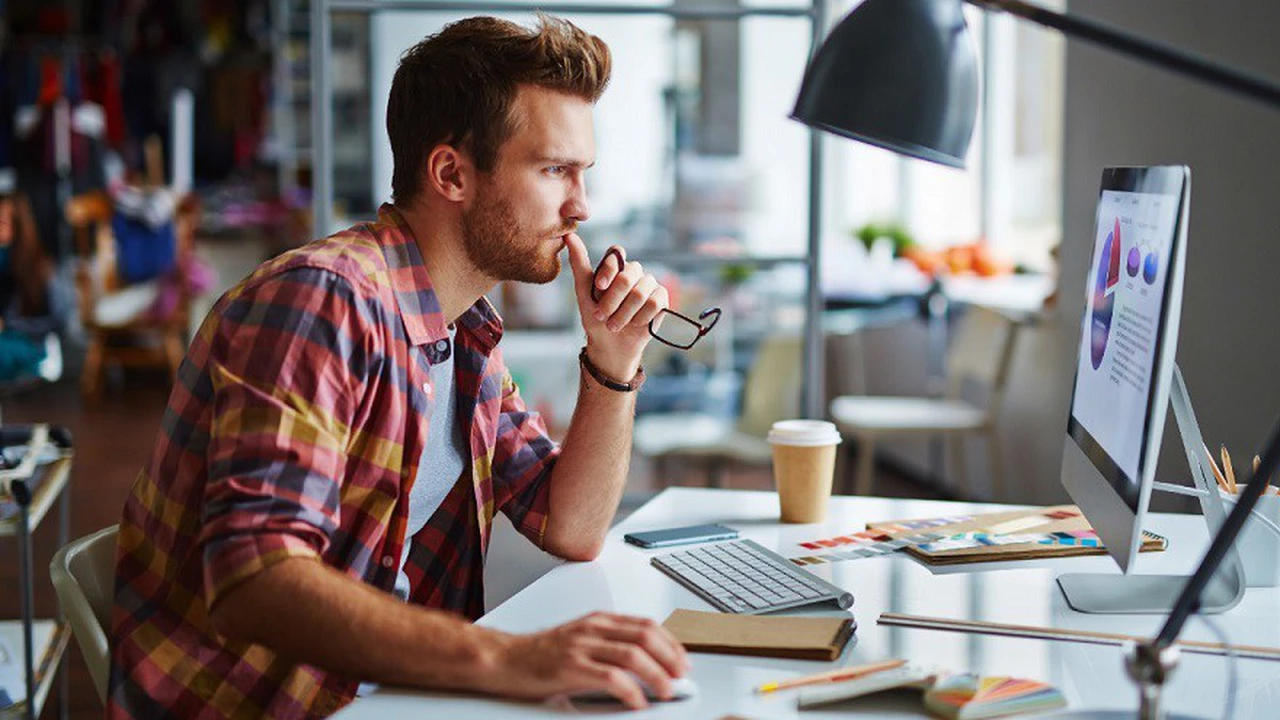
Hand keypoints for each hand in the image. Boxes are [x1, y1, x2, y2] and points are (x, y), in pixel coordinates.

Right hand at [485, 611, 690, 709]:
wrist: (504, 659)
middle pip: (645, 636)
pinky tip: (637, 701)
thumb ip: (608, 645)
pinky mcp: (571, 667)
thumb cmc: (540, 654)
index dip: (670, 642)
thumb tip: (642, 661)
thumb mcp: (580, 640)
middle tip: (680, 676)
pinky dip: (631, 691)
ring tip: (665, 690)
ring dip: (656, 674)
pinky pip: (611, 677)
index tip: (682, 660)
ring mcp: (582, 646)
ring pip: (633, 654)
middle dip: (670, 657)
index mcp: (598, 621)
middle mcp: (593, 628)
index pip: (645, 624)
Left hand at [564, 233, 668, 380]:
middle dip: (613, 300)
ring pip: (640, 293)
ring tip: (615, 324)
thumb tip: (569, 235)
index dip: (609, 270)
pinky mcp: (662, 299)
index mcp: (616, 266)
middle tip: (603, 316)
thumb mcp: (583, 292)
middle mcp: (634, 272)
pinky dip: (641, 317)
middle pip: (628, 276)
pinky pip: (655, 302)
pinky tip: (634, 324)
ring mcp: (649, 284)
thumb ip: (579, 264)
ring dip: (624, 314)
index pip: (617, 253)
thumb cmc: (596, 318)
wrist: (610, 345)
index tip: (599, 287)